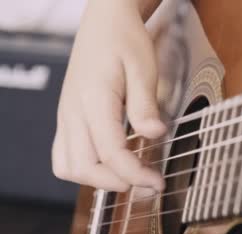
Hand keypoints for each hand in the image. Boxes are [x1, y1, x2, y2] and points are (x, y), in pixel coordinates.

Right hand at [52, 0, 165, 191]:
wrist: (104, 23)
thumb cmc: (124, 41)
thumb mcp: (143, 67)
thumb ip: (145, 104)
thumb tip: (154, 134)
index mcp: (93, 99)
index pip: (110, 151)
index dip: (135, 174)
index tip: (158, 182)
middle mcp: (73, 112)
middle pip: (84, 167)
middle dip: (118, 184)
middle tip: (150, 184)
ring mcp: (66, 117)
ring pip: (69, 167)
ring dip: (98, 181)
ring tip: (131, 178)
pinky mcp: (67, 120)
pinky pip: (65, 157)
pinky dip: (85, 170)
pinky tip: (111, 166)